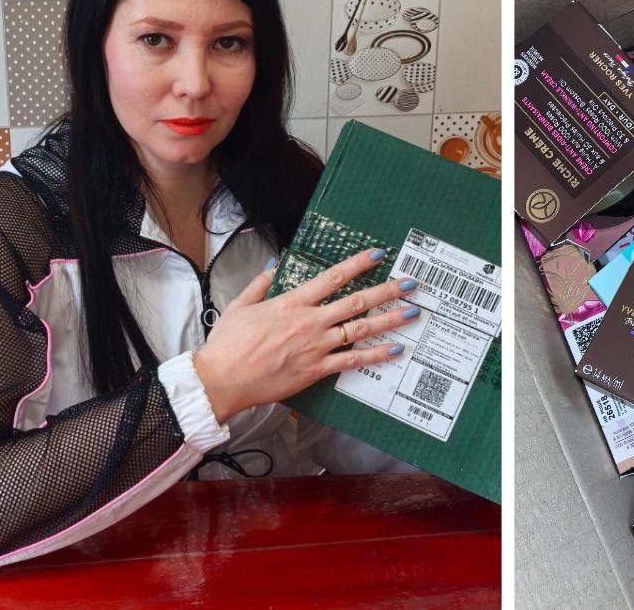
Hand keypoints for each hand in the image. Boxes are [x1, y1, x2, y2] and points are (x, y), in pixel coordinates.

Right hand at [193, 248, 419, 422]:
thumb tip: (273, 265)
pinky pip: (352, 361)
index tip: (378, 255)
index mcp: (291, 303)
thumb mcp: (240, 306)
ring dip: (389, 319)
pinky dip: (375, 355)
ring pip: (360, 328)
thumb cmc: (228, 346)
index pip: (332, 277)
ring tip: (412, 312)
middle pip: (356, 301)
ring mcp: (315, 346)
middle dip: (386, 290)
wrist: (221, 380)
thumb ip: (260, 284)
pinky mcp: (316, 370)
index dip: (358, 264)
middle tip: (410, 283)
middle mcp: (308, 321)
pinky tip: (395, 349)